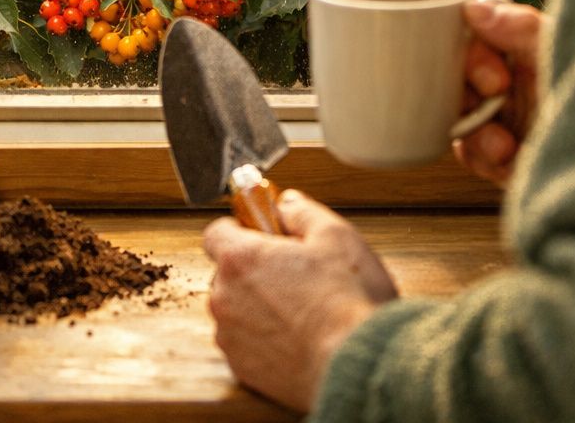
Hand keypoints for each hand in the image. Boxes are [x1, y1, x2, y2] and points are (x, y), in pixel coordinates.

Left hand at [203, 190, 397, 411]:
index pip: (216, 232)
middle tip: (295, 274)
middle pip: (228, 273)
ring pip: (237, 310)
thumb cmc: (348, 303)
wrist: (357, 366)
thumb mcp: (336, 236)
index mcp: (241, 259)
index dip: (241, 229)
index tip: (262, 233)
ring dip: (259, 307)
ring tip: (303, 311)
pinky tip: (298, 338)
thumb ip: (303, 212)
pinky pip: (246, 344)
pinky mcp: (244, 370)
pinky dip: (265, 339)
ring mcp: (231, 338)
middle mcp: (225, 298)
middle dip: (256, 270)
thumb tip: (287, 204)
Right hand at [454, 0, 545, 184]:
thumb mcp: (568, 64)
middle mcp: (520, 76)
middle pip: (464, 65)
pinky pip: (467, 148)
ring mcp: (511, 115)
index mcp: (536, 45)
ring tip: (504, 146)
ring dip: (476, 127)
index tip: (496, 69)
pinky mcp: (502, 155)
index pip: (484, 24)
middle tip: (496, 94)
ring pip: (460, 107)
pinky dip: (479, 154)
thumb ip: (523, 29)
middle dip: (471, 84)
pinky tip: (505, 160)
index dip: (476, 43)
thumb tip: (474, 7)